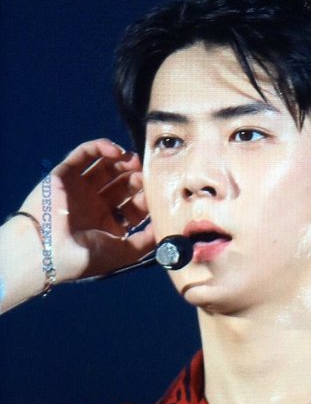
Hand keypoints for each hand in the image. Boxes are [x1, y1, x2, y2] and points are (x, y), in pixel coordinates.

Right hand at [19, 139, 155, 281]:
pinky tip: (115, 151)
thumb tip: (168, 227)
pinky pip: (84, 154)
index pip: (134, 205)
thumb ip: (148, 240)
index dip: (146, 197)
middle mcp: (95, 205)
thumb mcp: (125, 253)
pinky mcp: (65, 174)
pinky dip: (101, 147)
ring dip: (122, 161)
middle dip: (136, 178)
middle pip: (123, 183)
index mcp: (108, 224)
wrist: (48, 250)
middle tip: (145, 175)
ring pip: (106, 166)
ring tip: (133, 161)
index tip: (156, 194)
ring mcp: (80, 189)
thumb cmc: (85, 257)